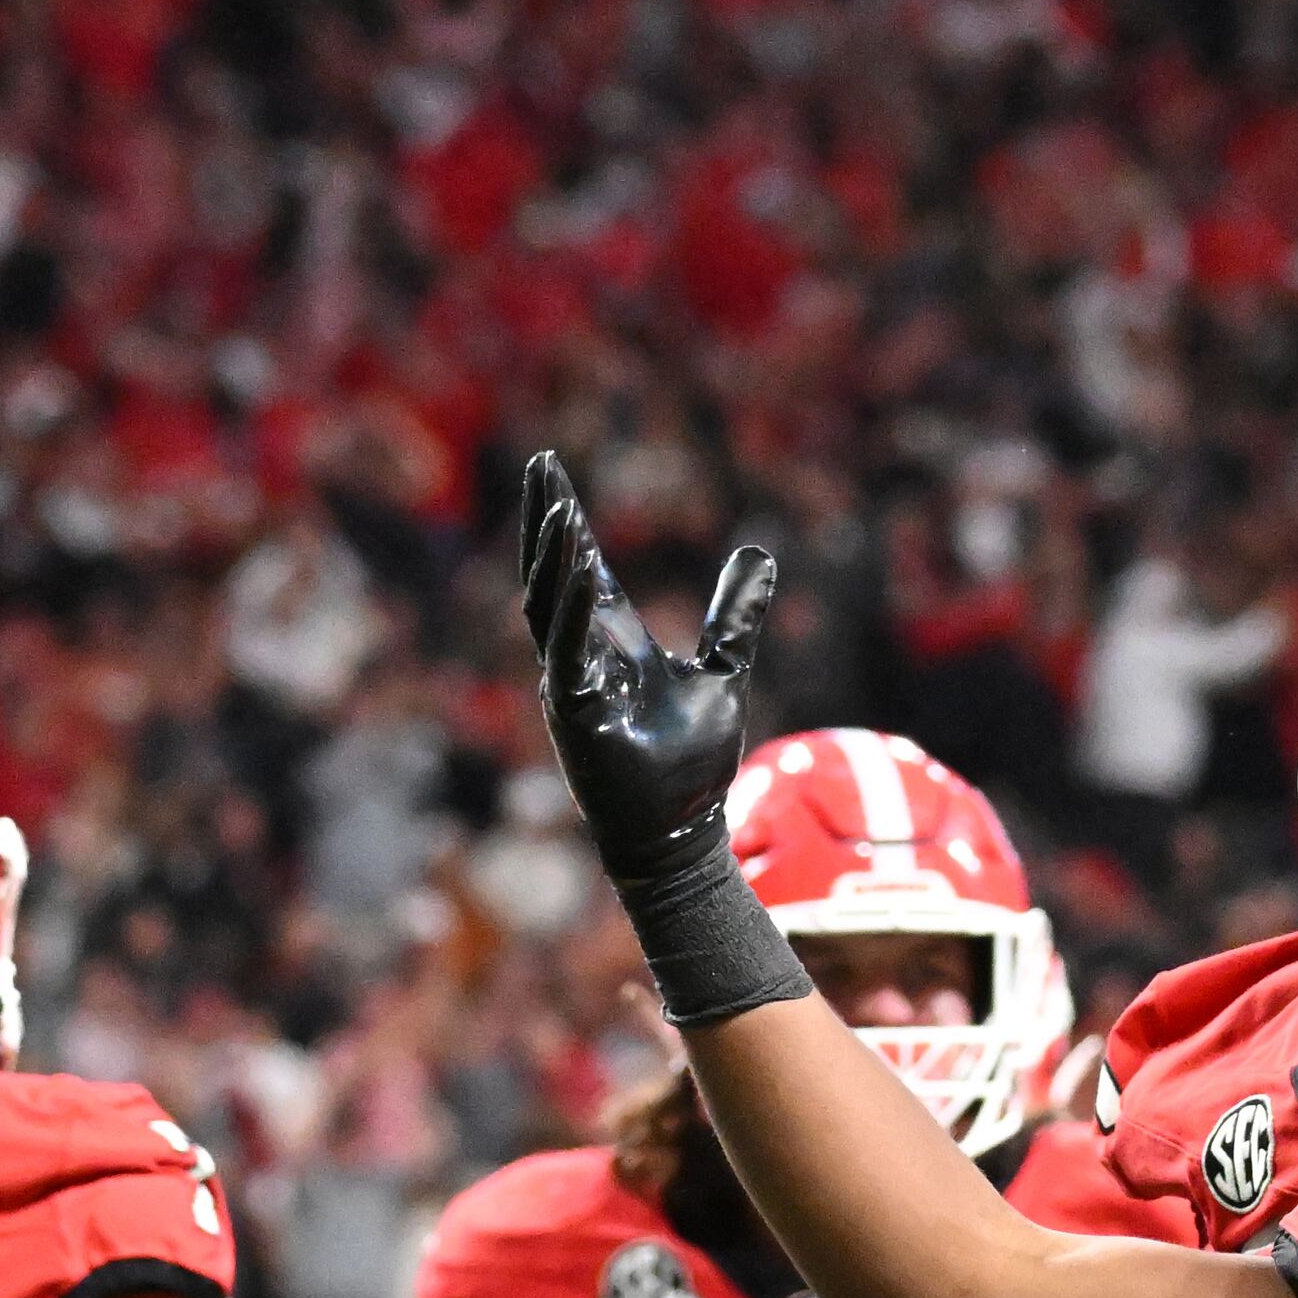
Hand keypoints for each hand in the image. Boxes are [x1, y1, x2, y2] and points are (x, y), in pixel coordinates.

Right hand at [516, 450, 777, 881]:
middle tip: (540, 466)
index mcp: (611, 644)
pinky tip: (579, 573)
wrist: (683, 831)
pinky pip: (565, 652)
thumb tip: (758, 555)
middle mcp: (581, 657)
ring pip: (549, 606)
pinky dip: (571, 612)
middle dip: (546, 522)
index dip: (568, 522)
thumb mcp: (723, 671)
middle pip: (553, 575)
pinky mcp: (574, 713)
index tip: (552, 471)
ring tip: (559, 505)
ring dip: (553, 557)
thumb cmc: (693, 762)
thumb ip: (734, 616)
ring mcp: (570, 684)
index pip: (582, 568)